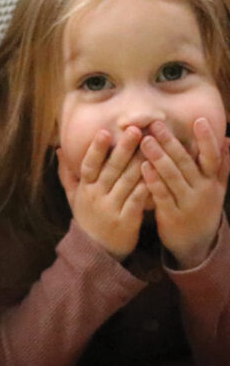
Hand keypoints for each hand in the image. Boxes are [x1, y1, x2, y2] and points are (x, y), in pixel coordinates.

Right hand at [58, 126, 149, 260]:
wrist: (96, 251)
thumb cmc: (87, 219)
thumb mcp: (73, 197)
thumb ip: (67, 173)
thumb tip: (59, 150)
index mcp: (85, 189)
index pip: (89, 165)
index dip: (96, 149)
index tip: (104, 131)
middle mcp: (97, 197)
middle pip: (111, 169)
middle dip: (124, 148)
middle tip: (137, 130)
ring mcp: (112, 208)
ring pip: (127, 181)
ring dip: (140, 162)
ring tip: (153, 145)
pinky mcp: (127, 220)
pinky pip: (138, 199)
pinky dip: (147, 185)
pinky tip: (158, 172)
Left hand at [140, 118, 229, 267]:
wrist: (197, 244)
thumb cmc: (203, 208)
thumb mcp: (217, 188)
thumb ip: (222, 165)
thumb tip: (227, 138)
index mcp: (212, 181)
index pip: (212, 157)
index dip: (207, 139)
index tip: (198, 120)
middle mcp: (202, 191)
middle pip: (187, 163)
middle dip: (171, 142)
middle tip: (156, 124)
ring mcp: (187, 204)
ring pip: (173, 177)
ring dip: (159, 157)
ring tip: (145, 141)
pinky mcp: (172, 216)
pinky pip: (162, 196)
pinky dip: (153, 181)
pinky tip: (143, 167)